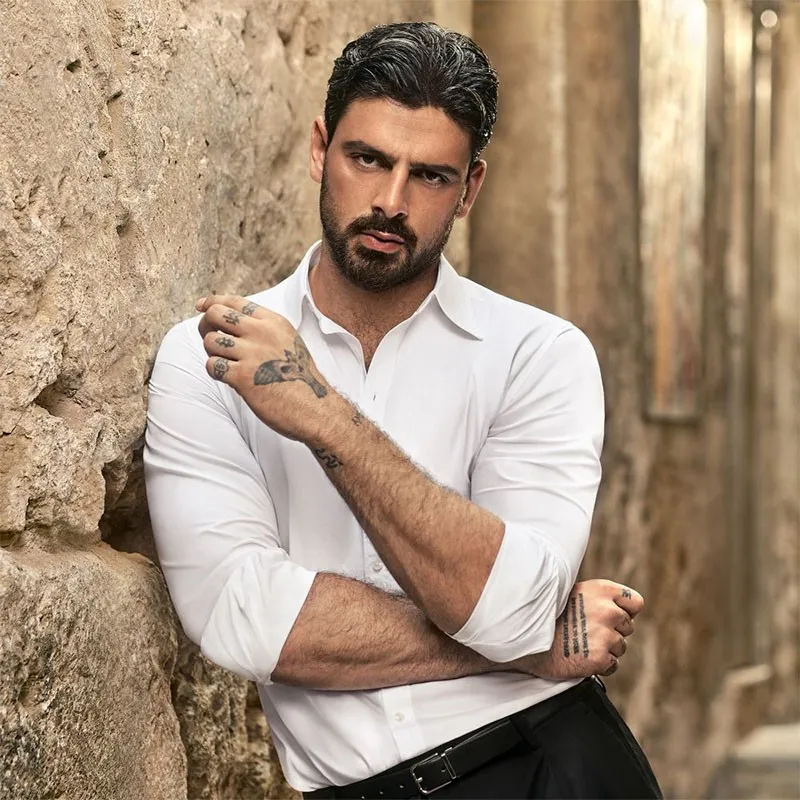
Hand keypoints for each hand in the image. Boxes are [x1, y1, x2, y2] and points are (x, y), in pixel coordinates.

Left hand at [195, 294, 330, 439]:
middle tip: (210, 337)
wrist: (314, 407)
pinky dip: (216, 370)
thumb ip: (265, 329)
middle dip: (206, 324)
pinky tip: (228, 376)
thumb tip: (232, 321)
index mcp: (273, 322)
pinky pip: (213, 365)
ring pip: (211, 340)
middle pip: (216, 314)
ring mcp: (252, 354)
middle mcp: (261, 333)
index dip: (213, 301)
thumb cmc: (301, 378)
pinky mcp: (243, 377)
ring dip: (212, 352)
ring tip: (225, 361)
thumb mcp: (290, 341)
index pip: (235, 301)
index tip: (201, 305)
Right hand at [505, 579, 642, 679]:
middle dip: (613, 631)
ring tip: (581, 643)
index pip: (636, 602)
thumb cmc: (548, 615)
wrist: (527, 639)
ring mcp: (605, 635)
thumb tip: (620, 608)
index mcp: (601, 590)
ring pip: (620, 647)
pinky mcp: (600, 658)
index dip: (625, 610)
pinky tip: (581, 656)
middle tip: (588, 631)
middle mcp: (607, 610)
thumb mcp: (573, 593)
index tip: (611, 616)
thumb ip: (598, 598)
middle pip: (628, 626)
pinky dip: (600, 665)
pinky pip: (612, 665)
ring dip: (606, 649)